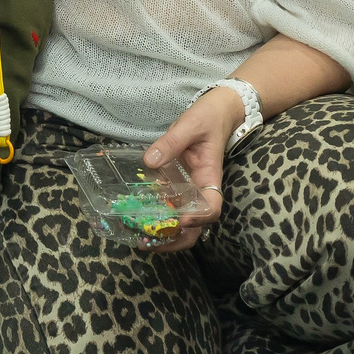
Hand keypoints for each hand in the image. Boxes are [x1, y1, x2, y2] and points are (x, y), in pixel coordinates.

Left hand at [141, 87, 240, 252]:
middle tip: (149, 243)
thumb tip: (150, 161)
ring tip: (140, 238)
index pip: (212, 207)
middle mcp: (200, 189)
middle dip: (176, 239)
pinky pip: (169, 204)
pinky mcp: (177, 184)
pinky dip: (156, 215)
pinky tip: (136, 219)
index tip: (181, 220)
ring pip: (181, 221)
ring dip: (164, 233)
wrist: (217, 111)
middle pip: (196, 226)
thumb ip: (171, 142)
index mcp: (210, 177)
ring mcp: (189, 188)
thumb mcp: (190, 125)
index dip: (199, 218)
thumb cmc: (208, 117)